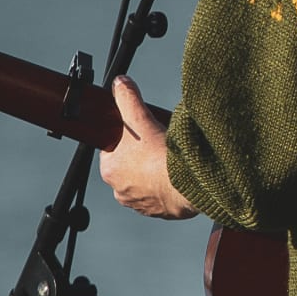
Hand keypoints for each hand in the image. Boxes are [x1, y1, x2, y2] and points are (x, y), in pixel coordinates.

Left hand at [99, 77, 196, 219]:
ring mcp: (140, 204)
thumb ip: (128, 99)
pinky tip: (176, 177)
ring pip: (144, 183)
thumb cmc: (160, 157)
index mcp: (110, 170)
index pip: (112, 150)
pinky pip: (160, 197)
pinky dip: (166, 188)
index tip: (141, 135)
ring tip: (169, 161)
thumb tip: (120, 84)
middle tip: (158, 145)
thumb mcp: (141, 119)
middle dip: (142, 158)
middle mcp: (120, 191)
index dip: (127, 140)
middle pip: (129, 167)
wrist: (186, 185)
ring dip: (154, 174)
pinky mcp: (159, 212)